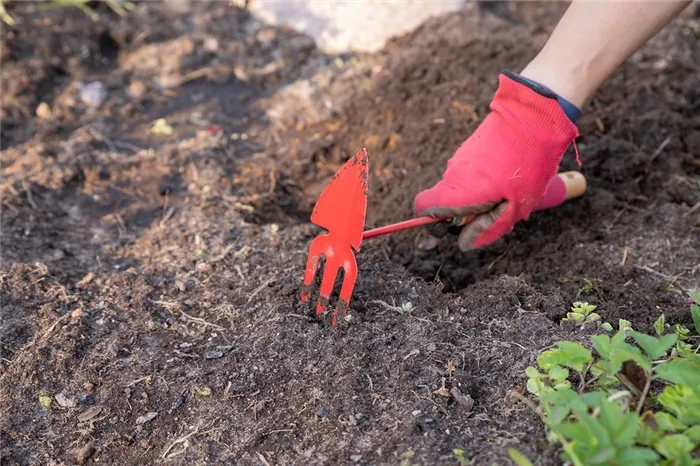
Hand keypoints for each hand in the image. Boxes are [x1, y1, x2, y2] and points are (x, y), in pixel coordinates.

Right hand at [413, 70, 579, 250]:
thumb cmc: (527, 164)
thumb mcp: (516, 206)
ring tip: (510, 191)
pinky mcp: (470, 149)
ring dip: (478, 198)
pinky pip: (470, 174)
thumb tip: (465, 243)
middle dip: (466, 214)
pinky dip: (484, 181)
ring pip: (460, 189)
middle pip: (446, 203)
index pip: (423, 208)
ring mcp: (460, 159)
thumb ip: (488, 228)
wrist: (534, 117)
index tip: (456, 226)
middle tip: (497, 211)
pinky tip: (510, 175)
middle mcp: (453, 174)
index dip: (433, 222)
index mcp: (458, 191)